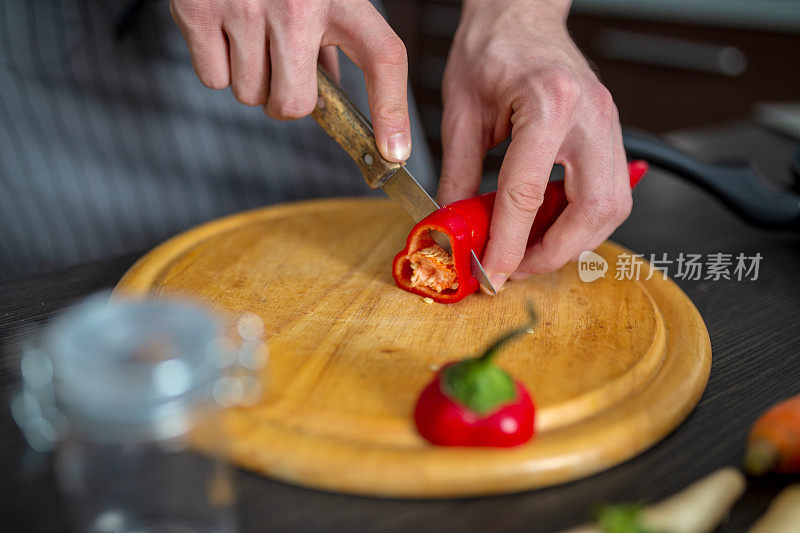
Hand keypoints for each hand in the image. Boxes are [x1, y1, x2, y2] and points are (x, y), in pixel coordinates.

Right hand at [170, 0, 411, 161]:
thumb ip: (331, 39)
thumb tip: (327, 95)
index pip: (383, 58)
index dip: (391, 111)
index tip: (394, 151)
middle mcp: (296, 6)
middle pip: (292, 105)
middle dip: (285, 98)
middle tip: (281, 68)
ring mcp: (245, 9)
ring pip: (249, 95)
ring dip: (250, 80)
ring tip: (251, 36)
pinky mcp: (200, 11)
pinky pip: (213, 78)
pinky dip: (217, 66)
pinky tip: (225, 31)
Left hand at [437, 0, 631, 289]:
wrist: (520, 13)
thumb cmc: (490, 49)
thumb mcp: (460, 113)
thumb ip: (459, 176)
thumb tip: (455, 226)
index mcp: (548, 105)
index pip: (528, 194)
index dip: (509, 244)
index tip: (491, 274)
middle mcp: (590, 115)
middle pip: (593, 211)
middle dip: (555, 252)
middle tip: (515, 267)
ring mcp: (608, 123)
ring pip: (612, 208)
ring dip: (574, 241)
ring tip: (530, 249)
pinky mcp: (610, 132)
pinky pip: (611, 191)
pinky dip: (582, 220)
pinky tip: (549, 223)